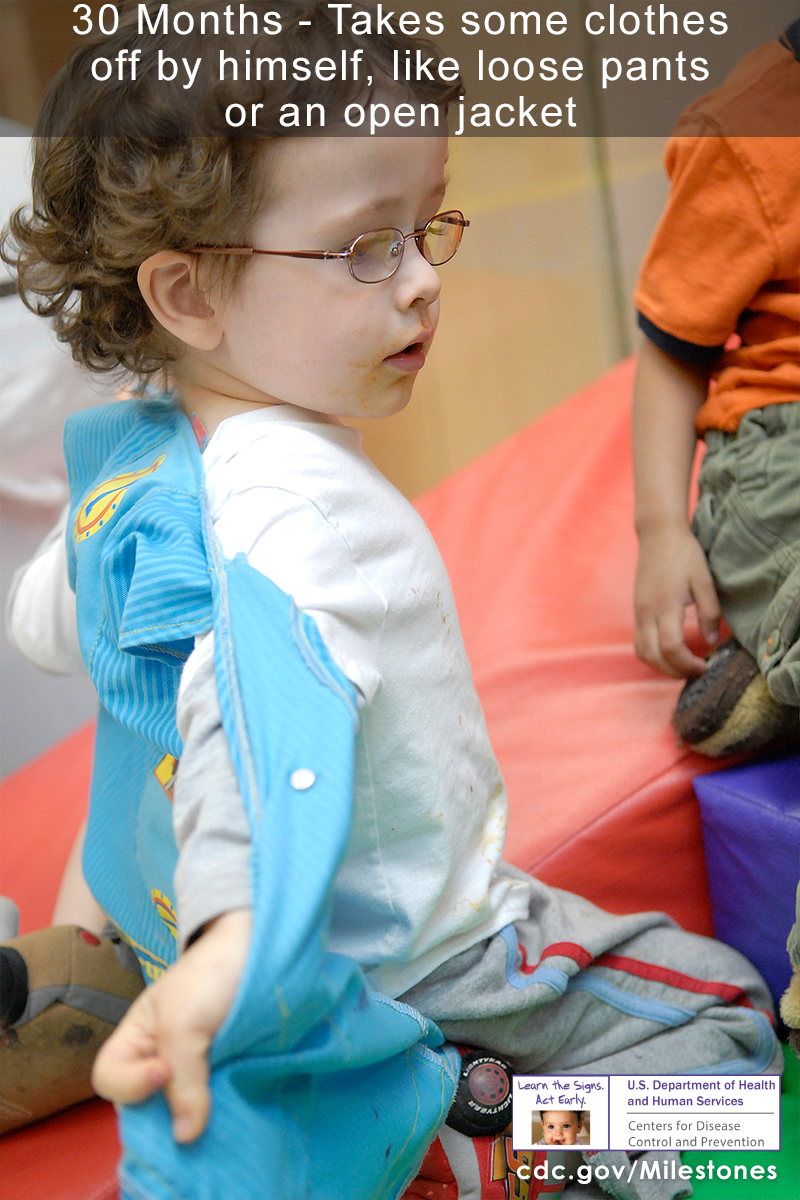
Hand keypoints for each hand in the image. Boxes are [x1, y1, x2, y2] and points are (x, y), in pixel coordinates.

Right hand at [92, 908, 251, 1142]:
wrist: (262, 948)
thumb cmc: (211, 974)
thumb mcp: (184, 1020)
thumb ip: (180, 1077)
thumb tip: (185, 1137)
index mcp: (136, 1039)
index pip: (109, 1080)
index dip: (130, 1084)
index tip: (163, 1070)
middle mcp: (159, 1062)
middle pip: (146, 1107)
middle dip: (168, 1114)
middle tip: (199, 1102)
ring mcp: (195, 1073)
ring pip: (185, 1113)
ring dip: (203, 1118)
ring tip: (223, 1108)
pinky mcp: (226, 1078)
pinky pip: (217, 1108)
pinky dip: (225, 1112)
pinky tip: (238, 1108)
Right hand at [634, 525, 720, 677]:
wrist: (658, 534)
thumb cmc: (684, 554)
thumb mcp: (704, 580)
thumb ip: (709, 612)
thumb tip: (711, 641)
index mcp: (665, 606)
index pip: (671, 648)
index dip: (688, 664)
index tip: (705, 665)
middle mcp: (647, 613)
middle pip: (652, 657)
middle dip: (674, 671)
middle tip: (695, 671)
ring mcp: (638, 612)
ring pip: (641, 652)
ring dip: (660, 666)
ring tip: (682, 664)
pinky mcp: (637, 610)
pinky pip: (639, 642)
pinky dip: (653, 654)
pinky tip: (671, 650)